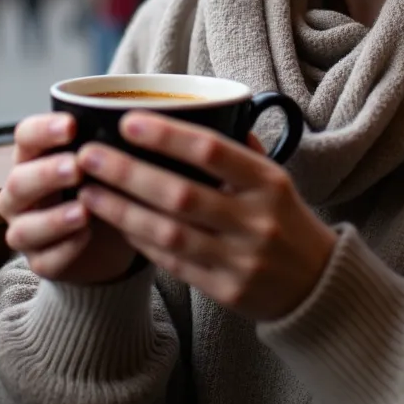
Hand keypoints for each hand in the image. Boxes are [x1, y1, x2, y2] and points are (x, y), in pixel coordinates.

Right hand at [0, 114, 136, 283]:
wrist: (107, 236)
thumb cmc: (103, 183)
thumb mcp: (105, 157)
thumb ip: (107, 139)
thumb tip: (141, 115)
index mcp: (33, 157)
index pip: (25, 137)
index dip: (42, 130)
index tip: (71, 125)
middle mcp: (21, 193)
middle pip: (17, 181)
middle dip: (46, 173)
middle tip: (76, 167)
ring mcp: (26, 229)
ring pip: (22, 228)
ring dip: (53, 219)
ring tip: (85, 210)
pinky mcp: (40, 262)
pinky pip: (44, 260)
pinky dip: (66, 249)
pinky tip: (87, 236)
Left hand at [76, 114, 337, 321]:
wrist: (316, 285)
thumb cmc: (285, 219)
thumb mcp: (275, 179)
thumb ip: (240, 150)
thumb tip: (200, 112)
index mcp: (268, 183)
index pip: (212, 151)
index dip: (167, 136)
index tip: (128, 121)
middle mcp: (255, 220)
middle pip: (181, 194)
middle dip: (129, 173)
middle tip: (89, 155)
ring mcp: (240, 259)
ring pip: (169, 233)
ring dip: (122, 210)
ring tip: (87, 190)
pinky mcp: (225, 291)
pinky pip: (172, 264)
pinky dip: (140, 240)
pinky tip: (115, 221)